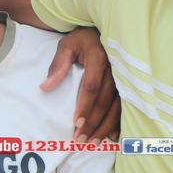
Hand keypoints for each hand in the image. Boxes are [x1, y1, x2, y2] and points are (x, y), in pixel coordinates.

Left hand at [40, 27, 119, 141]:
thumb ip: (57, 66)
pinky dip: (119, 122)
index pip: (91, 87)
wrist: (103, 30)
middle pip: (105, 102)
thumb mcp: (67, 46)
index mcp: (99, 58)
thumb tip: (45, 87)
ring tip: (94, 142)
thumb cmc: (82, 39)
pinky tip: (112, 136)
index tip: (76, 124)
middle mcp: (115, 69)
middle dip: (93, 123)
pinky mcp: (127, 84)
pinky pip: (125, 106)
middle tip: (81, 140)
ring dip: (105, 126)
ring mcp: (124, 78)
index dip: (84, 107)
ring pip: (117, 107)